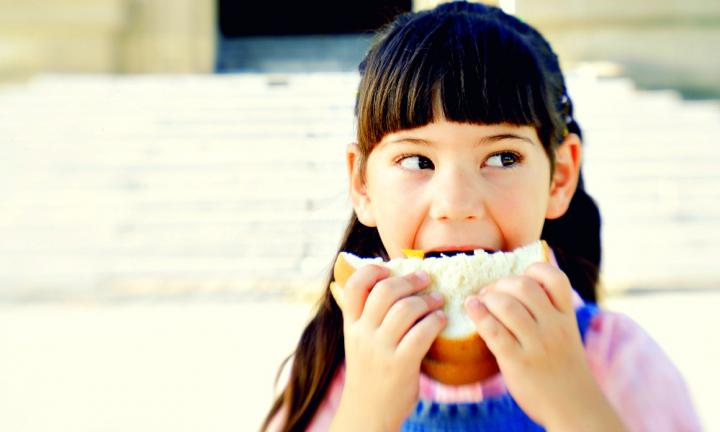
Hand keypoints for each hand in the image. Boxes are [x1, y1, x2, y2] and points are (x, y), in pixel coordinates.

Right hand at [331, 265, 446, 431]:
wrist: (368, 413)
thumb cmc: (371, 371)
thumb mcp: (360, 340)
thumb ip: (370, 315)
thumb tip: (393, 281)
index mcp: (351, 324)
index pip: (354, 284)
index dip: (374, 270)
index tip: (391, 269)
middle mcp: (363, 333)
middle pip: (385, 290)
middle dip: (410, 280)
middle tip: (426, 279)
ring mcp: (380, 349)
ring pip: (406, 309)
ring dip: (427, 300)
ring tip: (438, 300)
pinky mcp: (400, 365)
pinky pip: (422, 333)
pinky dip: (435, 321)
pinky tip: (441, 320)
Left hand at [464, 263, 622, 429]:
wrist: (574, 408)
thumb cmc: (562, 368)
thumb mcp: (565, 334)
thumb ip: (547, 312)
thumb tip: (511, 285)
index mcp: (566, 317)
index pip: (555, 277)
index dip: (533, 271)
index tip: (520, 279)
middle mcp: (554, 327)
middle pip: (523, 285)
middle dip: (500, 284)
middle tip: (489, 293)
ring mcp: (536, 344)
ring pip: (506, 304)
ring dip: (486, 298)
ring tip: (479, 303)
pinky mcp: (517, 361)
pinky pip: (493, 330)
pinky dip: (478, 314)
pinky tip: (470, 308)